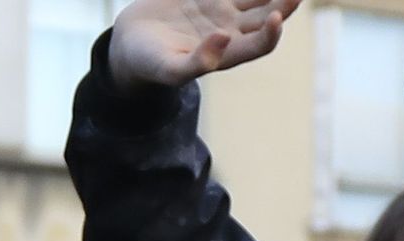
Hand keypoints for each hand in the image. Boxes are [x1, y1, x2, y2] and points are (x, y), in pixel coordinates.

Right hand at [108, 0, 299, 90]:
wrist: (129, 42)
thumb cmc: (147, 64)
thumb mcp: (167, 70)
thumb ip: (196, 62)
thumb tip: (224, 38)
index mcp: (227, 53)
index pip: (261, 43)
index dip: (273, 31)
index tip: (274, 15)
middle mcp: (231, 29)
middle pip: (268, 12)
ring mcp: (223, 8)